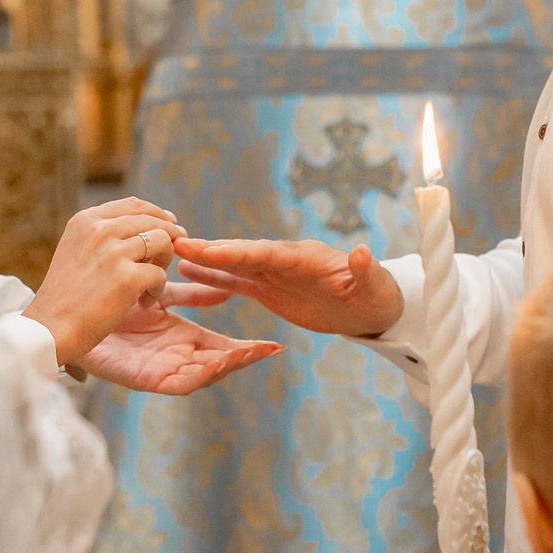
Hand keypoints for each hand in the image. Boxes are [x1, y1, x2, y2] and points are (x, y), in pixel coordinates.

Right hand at [22, 197, 185, 366]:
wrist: (49, 328)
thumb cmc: (65, 296)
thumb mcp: (76, 250)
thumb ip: (103, 235)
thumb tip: (147, 225)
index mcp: (86, 221)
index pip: (134, 205)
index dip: (158, 214)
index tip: (170, 225)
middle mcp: (100, 230)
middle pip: (153, 221)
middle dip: (168, 238)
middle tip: (165, 260)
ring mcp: (113, 253)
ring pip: (163, 242)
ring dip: (163, 263)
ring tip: (149, 283)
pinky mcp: (126, 278)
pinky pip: (160, 275)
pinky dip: (157, 290)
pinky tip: (143, 302)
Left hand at [79, 294, 282, 394]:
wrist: (65, 323)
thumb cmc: (104, 305)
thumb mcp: (150, 292)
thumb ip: (181, 288)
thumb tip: (210, 275)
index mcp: (179, 337)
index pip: (219, 344)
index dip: (246, 346)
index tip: (274, 344)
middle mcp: (174, 356)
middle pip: (218, 362)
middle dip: (245, 358)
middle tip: (270, 351)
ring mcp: (162, 369)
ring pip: (205, 374)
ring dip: (229, 366)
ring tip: (250, 356)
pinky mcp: (148, 380)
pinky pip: (181, 382)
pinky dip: (202, 375)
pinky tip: (217, 364)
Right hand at [168, 236, 403, 337]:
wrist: (371, 308)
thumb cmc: (377, 295)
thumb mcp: (375, 287)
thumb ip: (365, 271)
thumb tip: (362, 252)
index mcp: (307, 257)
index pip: (270, 253)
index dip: (242, 252)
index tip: (214, 250)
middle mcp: (286, 260)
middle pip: (245, 253)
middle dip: (215, 250)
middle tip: (180, 244)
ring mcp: (275, 273)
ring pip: (236, 264)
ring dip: (207, 260)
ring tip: (175, 253)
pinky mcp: (269, 288)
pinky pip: (237, 281)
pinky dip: (214, 276)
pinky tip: (188, 272)